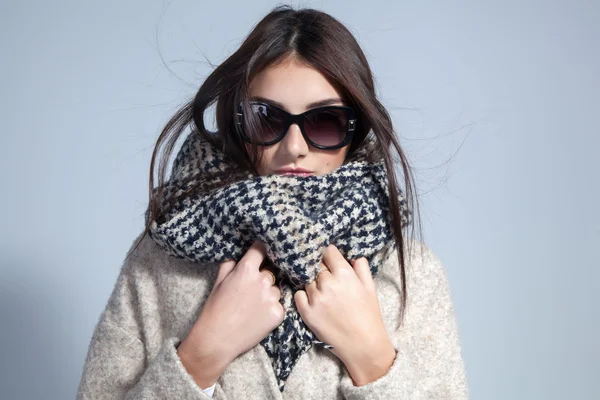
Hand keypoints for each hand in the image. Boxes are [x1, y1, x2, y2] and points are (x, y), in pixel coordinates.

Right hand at [178, 241, 284, 387]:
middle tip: (250, 291)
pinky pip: (279, 305)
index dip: (262, 248)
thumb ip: (230, 264)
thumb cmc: (215, 309)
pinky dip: (271, 309)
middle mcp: (262, 280)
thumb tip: (238, 254)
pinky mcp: (278, 313)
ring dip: (268, 294)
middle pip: (270, 272)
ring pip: (275, 289)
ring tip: (252, 307)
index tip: (263, 250)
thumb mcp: (219, 281)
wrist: (217, 339)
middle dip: (262, 278)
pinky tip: (258, 317)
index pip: (261, 249)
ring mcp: (272, 297)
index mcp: (246, 270)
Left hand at [294, 244, 395, 384]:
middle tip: (327, 278)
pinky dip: (304, 296)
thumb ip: (361, 267)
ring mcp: (315, 297)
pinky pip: (298, 295)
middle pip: (316, 265)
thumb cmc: (369, 315)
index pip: (328, 251)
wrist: (362, 345)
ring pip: (307, 280)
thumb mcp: (370, 288)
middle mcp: (327, 283)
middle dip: (321, 269)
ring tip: (323, 294)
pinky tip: (314, 301)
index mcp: (344, 274)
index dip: (329, 254)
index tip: (329, 259)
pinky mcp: (306, 312)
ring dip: (313, 283)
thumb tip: (352, 256)